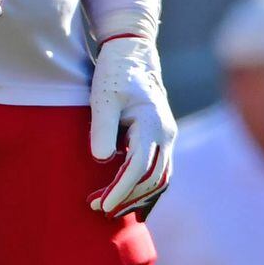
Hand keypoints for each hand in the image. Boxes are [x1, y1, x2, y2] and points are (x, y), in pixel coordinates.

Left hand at [87, 33, 175, 215]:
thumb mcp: (103, 98)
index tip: (102, 205)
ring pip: (160, 178)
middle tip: (97, 208)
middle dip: (127, 197)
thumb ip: (102, 128)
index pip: (140, 168)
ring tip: (109, 209)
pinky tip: (132, 204)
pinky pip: (159, 171)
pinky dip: (146, 189)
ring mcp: (166, 137)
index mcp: (153, 125)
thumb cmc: (114, 75)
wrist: (131, 56)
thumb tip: (103, 160)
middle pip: (153, 178)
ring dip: (137, 196)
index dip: (121, 189)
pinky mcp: (160, 139)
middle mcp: (166, 134)